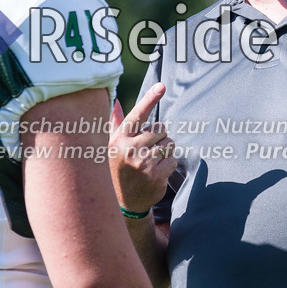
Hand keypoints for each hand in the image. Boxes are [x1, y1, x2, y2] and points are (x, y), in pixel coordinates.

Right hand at [108, 83, 177, 213]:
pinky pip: (173, 159)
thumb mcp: (113, 145)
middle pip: (161, 128)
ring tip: (151, 161)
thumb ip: (116, 123)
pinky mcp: (156, 175)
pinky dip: (169, 164)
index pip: (137, 114)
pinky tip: (156, 172)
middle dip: (159, 137)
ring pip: (169, 143)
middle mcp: (130, 148)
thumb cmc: (120, 167)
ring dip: (165, 151)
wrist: (124, 201)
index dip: (150, 98)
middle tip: (148, 150)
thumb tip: (113, 101)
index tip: (162, 86)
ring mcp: (143, 162)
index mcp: (119, 138)